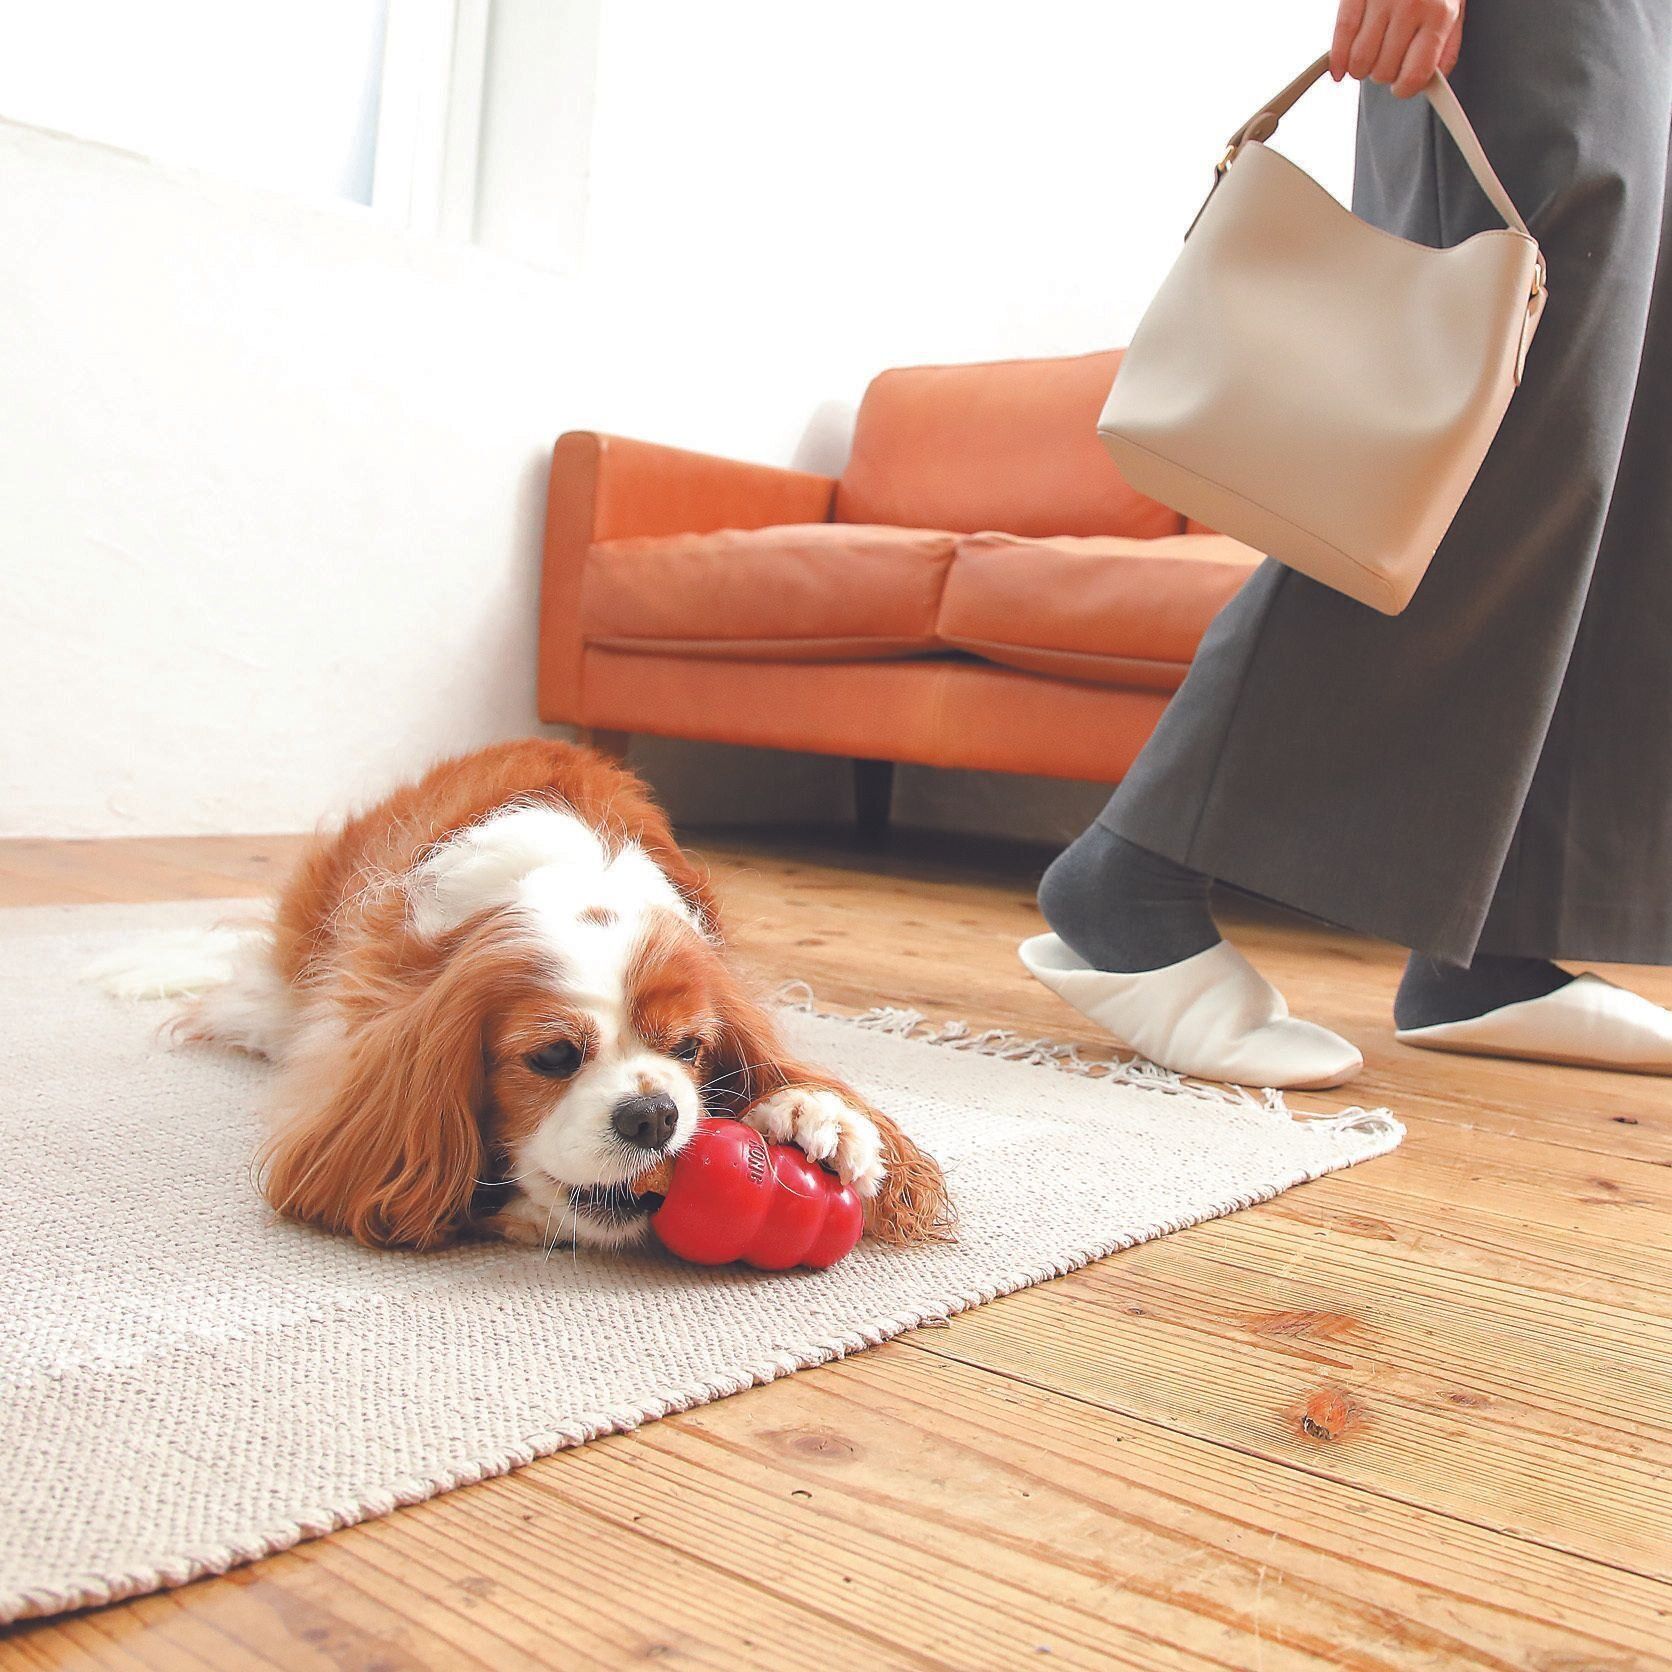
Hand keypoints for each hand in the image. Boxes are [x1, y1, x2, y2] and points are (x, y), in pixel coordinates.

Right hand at [1330, 0, 1463, 98]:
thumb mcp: (1455, 7)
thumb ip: (1446, 46)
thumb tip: (1431, 79)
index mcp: (1439, 14)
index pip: (1414, 74)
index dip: (1405, 88)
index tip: (1402, 85)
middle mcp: (1410, 7)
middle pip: (1383, 71)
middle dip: (1383, 73)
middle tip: (1388, 60)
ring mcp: (1380, 1)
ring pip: (1359, 62)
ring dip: (1360, 68)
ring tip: (1370, 56)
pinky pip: (1340, 37)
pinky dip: (1337, 60)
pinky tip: (1341, 69)